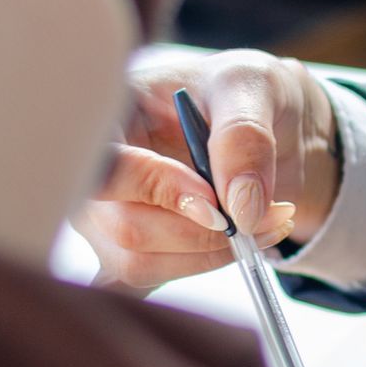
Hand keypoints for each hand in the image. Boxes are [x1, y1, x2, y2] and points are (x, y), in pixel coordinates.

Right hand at [73, 50, 339, 289]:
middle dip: (205, 233)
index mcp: (109, 113)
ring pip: (139, 264)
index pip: (99, 165)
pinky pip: (151, 282)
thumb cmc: (241, 90)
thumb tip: (238, 206)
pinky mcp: (129, 249)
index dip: (152, 189)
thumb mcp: (250, 84)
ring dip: (213, 256)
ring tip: (269, 224)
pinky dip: (205, 268)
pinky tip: (242, 242)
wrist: (261, 119)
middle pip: (123, 228)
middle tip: (272, 215)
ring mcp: (104, 215)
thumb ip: (244, 136)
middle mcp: (93, 169)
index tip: (214, 202)